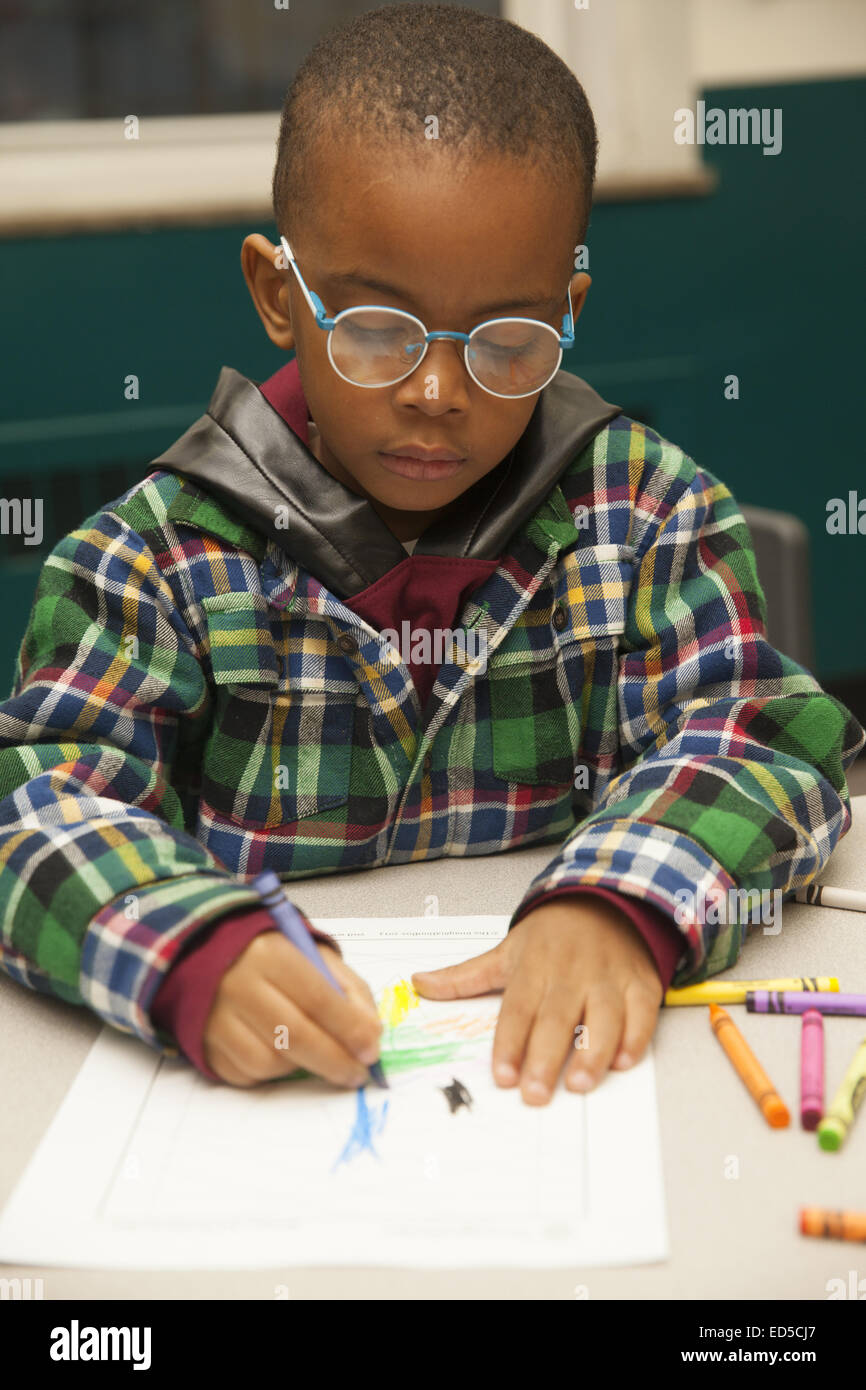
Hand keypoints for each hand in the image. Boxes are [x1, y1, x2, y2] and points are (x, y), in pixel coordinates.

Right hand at [203, 932, 382, 1087]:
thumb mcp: (315, 956)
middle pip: (294, 1036)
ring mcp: (216, 1017)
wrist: (208, 955)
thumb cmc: (273, 956)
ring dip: (302, 1067)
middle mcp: (238, 985)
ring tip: (315, 1055)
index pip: (318, 999)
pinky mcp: (204, 1044)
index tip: (371, 1051)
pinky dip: (271, 1075)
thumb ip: (349, 990)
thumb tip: (370, 1036)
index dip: (350, 1030)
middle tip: (357, 1074)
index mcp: (271, 954)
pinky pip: (245, 1074)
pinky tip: (282, 1055)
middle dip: (335, 1061)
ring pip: (269, 1062)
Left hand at [411, 897, 663, 1103]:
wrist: (606, 900)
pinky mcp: (640, 983)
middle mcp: (571, 973)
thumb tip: (418, 984)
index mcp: (534, 967)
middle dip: (546, 1057)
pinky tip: (621, 1061)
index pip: (518, 1009)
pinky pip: (641, 1012)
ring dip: (592, 1052)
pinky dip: (635, 1038)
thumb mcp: (507, 950)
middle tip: (535, 1094)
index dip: (510, 1043)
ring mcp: (608, 978)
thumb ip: (464, 976)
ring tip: (580, 1084)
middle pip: (557, 1018)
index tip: (503, 1075)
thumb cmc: (552, 935)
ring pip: (603, 1017)